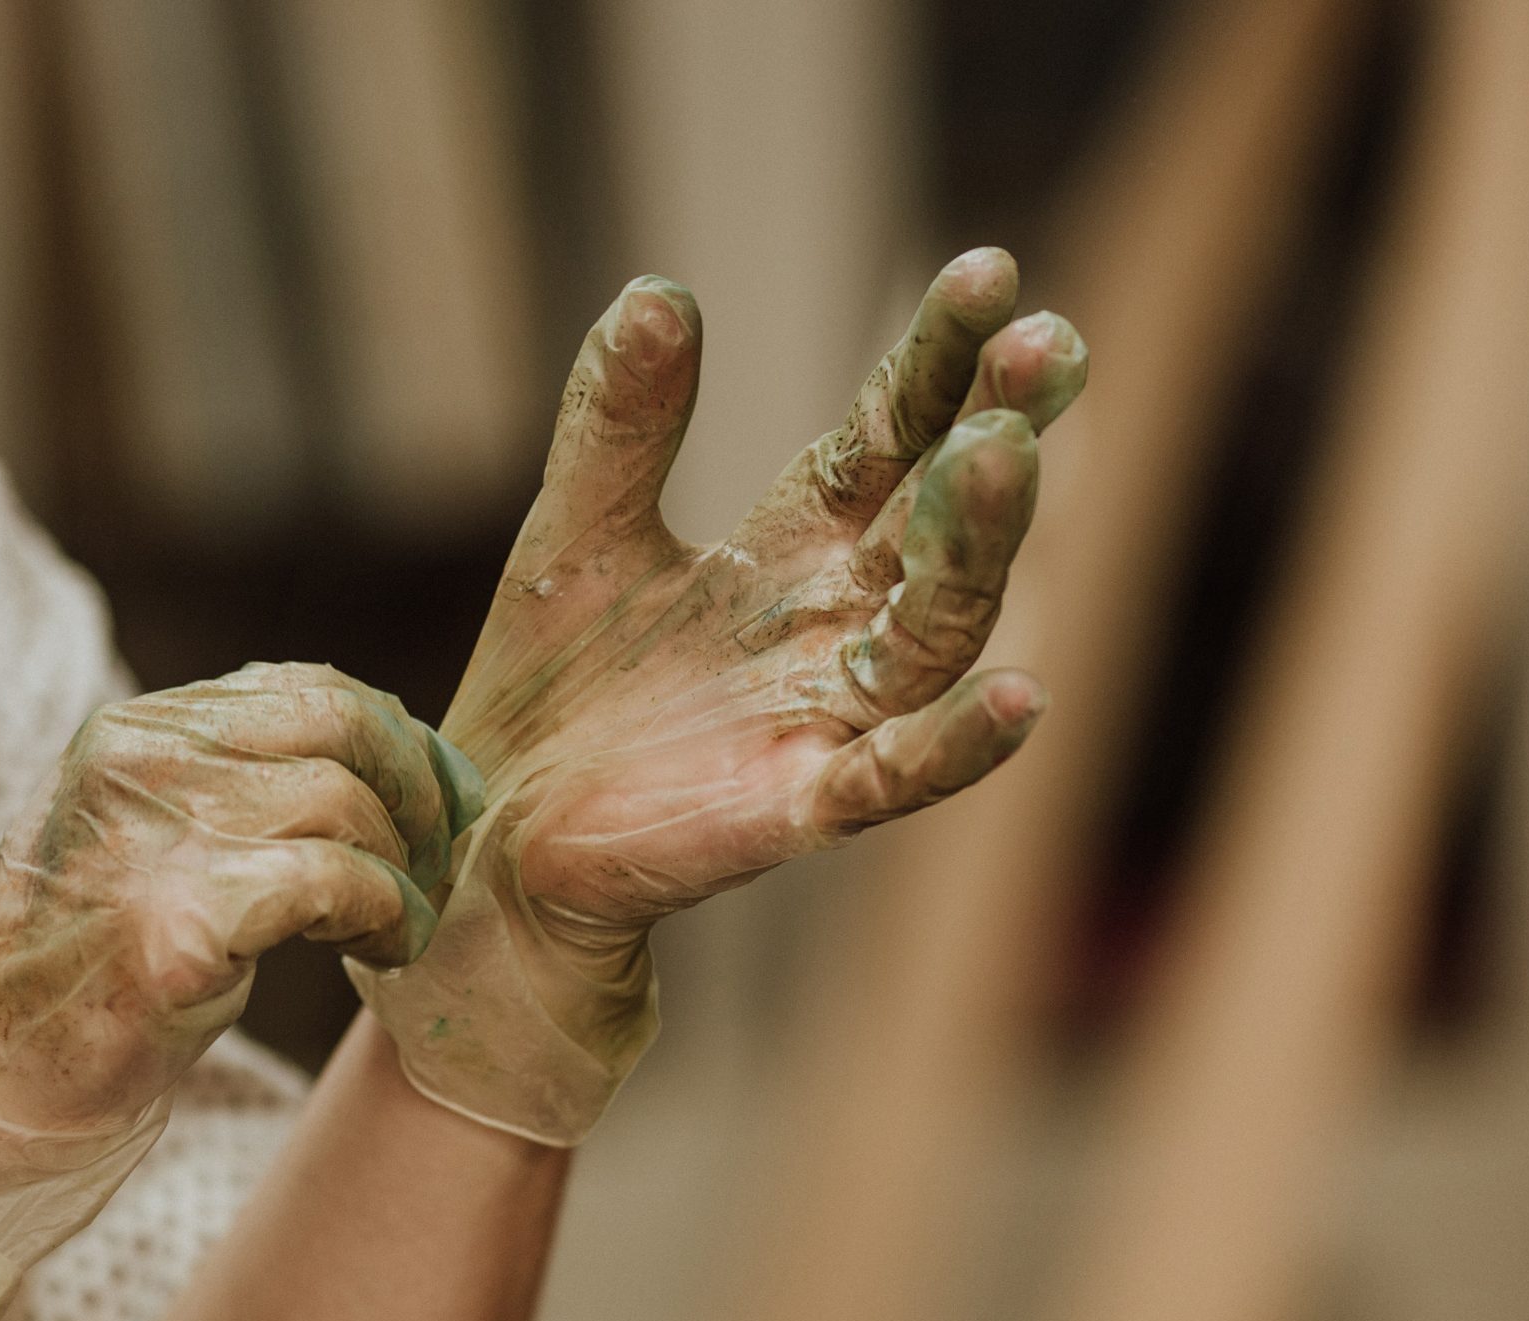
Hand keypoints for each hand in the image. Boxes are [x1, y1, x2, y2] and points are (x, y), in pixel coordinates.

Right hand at [0, 662, 477, 1320]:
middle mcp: (143, 760)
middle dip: (420, 789)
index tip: (437, 797)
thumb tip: (374, 767)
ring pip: (348, 804)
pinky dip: (384, 912)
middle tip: (442, 857)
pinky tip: (381, 950)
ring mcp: (156, 836)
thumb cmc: (71, 977)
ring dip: (405, 868)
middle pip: (344, 725)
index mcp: (136, 733)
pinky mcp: (179, 921)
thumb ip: (230, 791)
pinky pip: (334, 881)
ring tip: (400, 924)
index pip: (305, 689)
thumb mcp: (146, 845)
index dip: (396, 738)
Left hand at [351, 248, 1088, 1144]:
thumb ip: (621, 422)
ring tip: (998, 457)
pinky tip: (1021, 696)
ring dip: (974, 551)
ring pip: (931, 634)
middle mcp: (831, 628)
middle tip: (1045, 347)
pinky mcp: (787, 809)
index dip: (939, 362)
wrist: (483, 837)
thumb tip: (659, 289)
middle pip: (935, 526)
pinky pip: (889, 779)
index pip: (887, 440)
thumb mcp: (577, 532)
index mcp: (792, 552)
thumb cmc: (552, 690)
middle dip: (991, 438)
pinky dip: (952, 744)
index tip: (992, 275)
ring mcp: (821, 720)